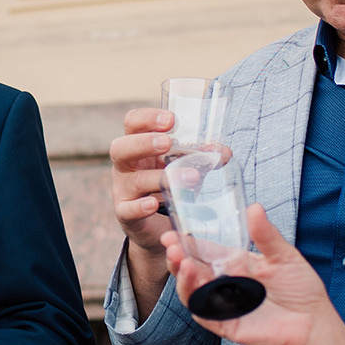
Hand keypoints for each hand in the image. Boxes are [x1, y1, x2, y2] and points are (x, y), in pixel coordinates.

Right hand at [111, 111, 232, 314]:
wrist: (157, 226)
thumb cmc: (167, 186)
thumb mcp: (182, 167)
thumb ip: (200, 158)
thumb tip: (223, 152)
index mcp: (138, 147)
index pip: (133, 123)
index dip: (147, 118)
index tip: (171, 120)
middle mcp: (125, 166)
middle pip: (121, 148)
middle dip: (144, 143)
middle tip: (168, 142)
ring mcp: (123, 190)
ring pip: (133, 180)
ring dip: (160, 177)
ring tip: (190, 177)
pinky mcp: (125, 214)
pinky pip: (127, 209)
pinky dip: (140, 206)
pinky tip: (153, 204)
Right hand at [165, 204, 331, 344]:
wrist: (314, 324)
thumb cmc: (302, 290)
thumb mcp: (285, 256)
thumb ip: (266, 235)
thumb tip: (254, 207)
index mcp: (235, 263)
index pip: (204, 250)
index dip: (187, 241)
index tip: (173, 231)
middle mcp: (225, 282)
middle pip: (192, 268)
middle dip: (177, 256)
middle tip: (170, 243)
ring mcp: (223, 303)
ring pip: (192, 290)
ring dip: (182, 276)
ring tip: (180, 261)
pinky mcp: (225, 323)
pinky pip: (203, 313)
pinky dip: (195, 299)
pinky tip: (194, 284)